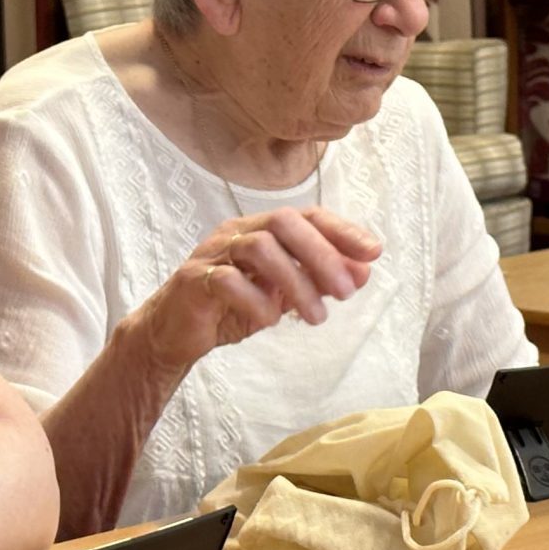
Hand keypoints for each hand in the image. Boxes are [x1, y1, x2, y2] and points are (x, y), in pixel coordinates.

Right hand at [135, 206, 382, 371]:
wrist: (175, 333)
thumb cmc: (231, 307)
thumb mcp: (283, 295)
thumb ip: (318, 281)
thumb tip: (362, 272)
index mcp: (260, 229)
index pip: (306, 216)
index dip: (342, 231)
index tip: (373, 253)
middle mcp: (237, 232)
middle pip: (284, 222)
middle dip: (321, 255)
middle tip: (346, 292)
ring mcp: (213, 253)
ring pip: (259, 248)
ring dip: (296, 282)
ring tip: (316, 317)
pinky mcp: (193, 280)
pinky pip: (227, 280)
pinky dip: (256, 301)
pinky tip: (270, 320)